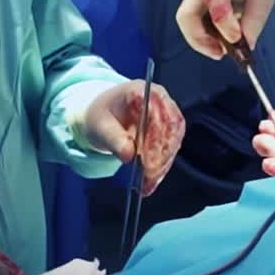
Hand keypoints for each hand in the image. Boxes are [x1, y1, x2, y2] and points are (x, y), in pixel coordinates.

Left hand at [79, 81, 184, 195]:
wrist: (104, 114)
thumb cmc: (102, 115)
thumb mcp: (100, 126)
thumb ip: (114, 138)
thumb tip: (128, 154)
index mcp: (141, 91)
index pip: (157, 113)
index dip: (156, 138)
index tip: (148, 162)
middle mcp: (159, 100)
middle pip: (171, 127)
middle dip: (161, 156)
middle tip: (149, 177)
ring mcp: (167, 114)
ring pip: (174, 140)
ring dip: (163, 164)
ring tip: (149, 183)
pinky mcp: (168, 130)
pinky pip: (170, 148)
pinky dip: (162, 165)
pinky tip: (152, 180)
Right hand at [176, 0, 274, 58]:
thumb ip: (255, 20)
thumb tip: (246, 46)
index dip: (223, 20)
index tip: (237, 38)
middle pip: (187, 14)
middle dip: (200, 38)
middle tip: (220, 53)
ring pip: (185, 24)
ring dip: (200, 43)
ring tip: (220, 52)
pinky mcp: (192, 9)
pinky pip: (190, 28)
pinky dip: (202, 41)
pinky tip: (217, 47)